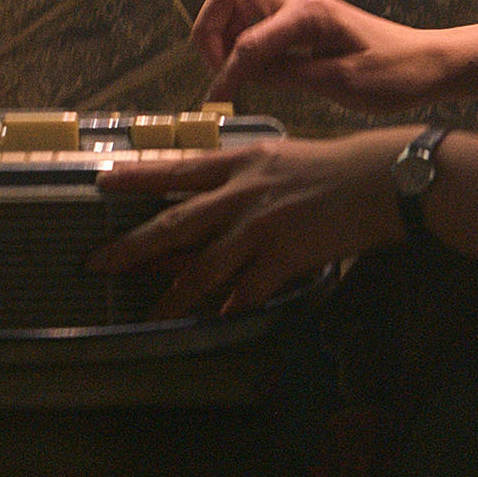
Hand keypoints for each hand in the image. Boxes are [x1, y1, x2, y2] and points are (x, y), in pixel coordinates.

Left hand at [84, 132, 405, 316]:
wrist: (380, 178)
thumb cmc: (332, 166)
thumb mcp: (277, 158)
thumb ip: (239, 178)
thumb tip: (206, 208)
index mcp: (239, 163)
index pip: (175, 169)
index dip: (135, 176)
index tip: (100, 181)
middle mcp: (242, 194)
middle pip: (175, 223)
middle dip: (132, 246)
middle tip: (98, 263)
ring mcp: (261, 227)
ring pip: (204, 267)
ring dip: (174, 294)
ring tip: (153, 315)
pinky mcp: (285, 255)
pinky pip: (249, 290)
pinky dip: (232, 306)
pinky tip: (219, 319)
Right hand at [188, 0, 450, 114]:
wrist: (429, 63)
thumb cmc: (394, 73)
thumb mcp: (339, 83)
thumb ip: (286, 76)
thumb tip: (242, 76)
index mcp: (307, 13)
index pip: (247, 42)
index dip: (226, 75)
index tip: (217, 102)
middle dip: (210, 29)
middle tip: (219, 68)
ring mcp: (299, 4)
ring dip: (223, 31)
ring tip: (235, 70)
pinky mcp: (303, 17)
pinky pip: (255, 16)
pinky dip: (242, 37)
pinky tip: (257, 69)